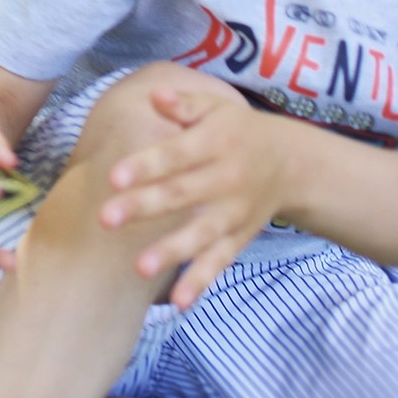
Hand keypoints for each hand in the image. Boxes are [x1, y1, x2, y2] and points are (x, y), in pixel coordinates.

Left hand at [100, 78, 283, 306]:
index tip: (112, 178)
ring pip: (201, 234)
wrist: (293, 163)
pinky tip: (179, 301)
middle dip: (143, 208)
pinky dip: (200, 281)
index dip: (145, 166)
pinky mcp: (240, 237)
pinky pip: (220, 261)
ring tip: (138, 267)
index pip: (175, 155)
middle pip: (181, 195)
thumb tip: (155, 96)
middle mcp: (225, 179)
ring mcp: (234, 213)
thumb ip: (184, 103)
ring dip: (171, 251)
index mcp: (215, 143)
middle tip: (105, 219)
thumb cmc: (238, 130)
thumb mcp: (216, 106)